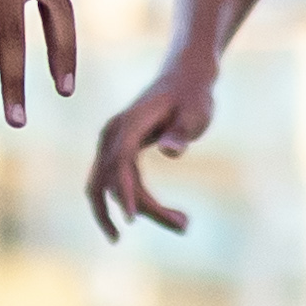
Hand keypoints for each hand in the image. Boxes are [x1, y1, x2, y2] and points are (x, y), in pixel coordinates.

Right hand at [85, 61, 217, 240]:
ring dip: (138, 210)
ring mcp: (111, 144)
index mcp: (128, 124)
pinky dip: (134, 202)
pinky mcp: (117, 153)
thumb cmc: (192, 96)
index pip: (118, 163)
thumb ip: (181, 133)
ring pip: (109, 188)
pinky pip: (116, 184)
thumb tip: (170, 152)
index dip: (123, 192)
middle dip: (143, 209)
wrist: (184, 79)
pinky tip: (162, 214)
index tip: (132, 220)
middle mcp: (112, 135)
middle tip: (185, 226)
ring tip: (182, 224)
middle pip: (113, 182)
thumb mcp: (195, 113)